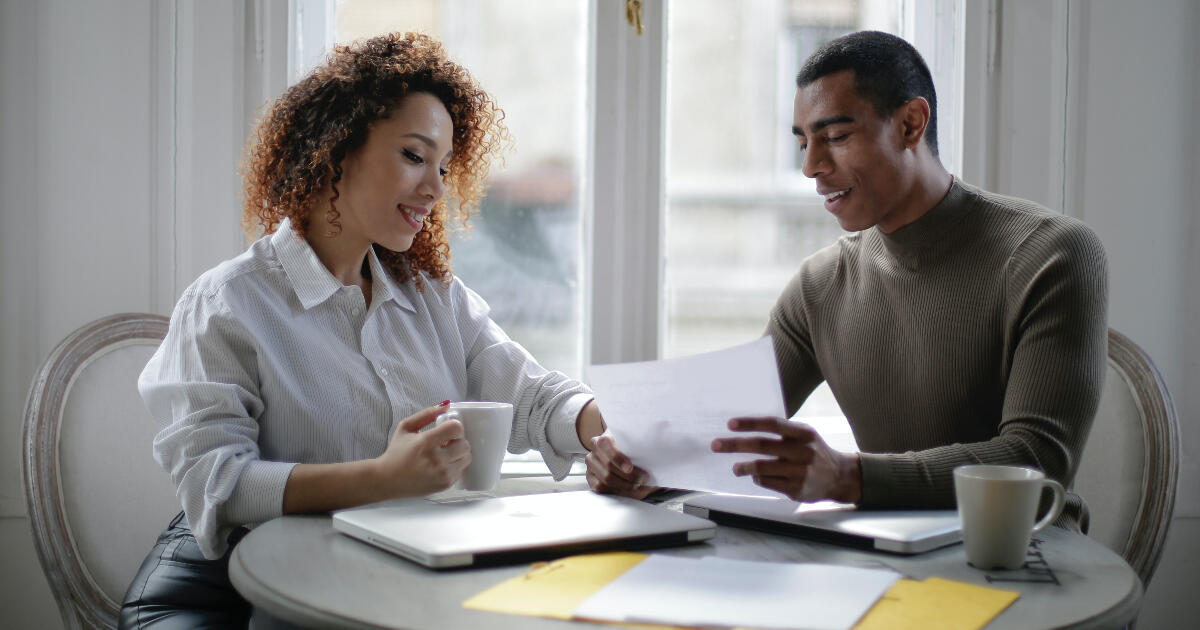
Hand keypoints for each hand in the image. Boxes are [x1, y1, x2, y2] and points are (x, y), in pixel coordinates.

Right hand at [375, 403, 471, 496]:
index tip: (447, 429)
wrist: (387, 480)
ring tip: (445, 453)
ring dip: (459, 453)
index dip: (454, 426)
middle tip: (447, 442)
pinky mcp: (445, 485)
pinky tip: (442, 465)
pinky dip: (454, 465)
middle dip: (457, 440)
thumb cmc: (396, 453)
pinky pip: (461, 470)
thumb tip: (446, 405)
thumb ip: (426, 414)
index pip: (456, 428)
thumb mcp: (406, 427)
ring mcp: (442, 474)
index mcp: (426, 442)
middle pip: (465, 444)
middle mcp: (436, 459)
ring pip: (466, 458)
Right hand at [585, 431, 658, 498]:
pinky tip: (626, 488)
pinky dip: (615, 490)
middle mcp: (594, 449)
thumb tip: (656, 448)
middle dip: (629, 476)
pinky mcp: (590, 476)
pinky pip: (599, 487)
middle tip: (643, 478)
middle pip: (608, 467)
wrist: (622, 448)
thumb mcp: (635, 440)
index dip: (617, 458)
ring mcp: (591, 463)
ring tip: (638, 485)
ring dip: (624, 485)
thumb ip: (640, 443)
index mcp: (604, 437)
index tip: (630, 468)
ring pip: (605, 480)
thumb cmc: (630, 445)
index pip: (605, 445)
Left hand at [711, 417, 860, 502]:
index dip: (750, 423)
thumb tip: (746, 428)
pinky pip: (768, 483)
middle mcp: (802, 451)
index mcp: (803, 433)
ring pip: (762, 467)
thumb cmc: (815, 451)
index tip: (730, 424)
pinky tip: (755, 477)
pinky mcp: (796, 488)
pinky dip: (758, 479)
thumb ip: (782, 432)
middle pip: (761, 446)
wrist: (840, 476)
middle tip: (716, 445)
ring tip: (735, 468)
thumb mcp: (805, 435)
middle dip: (735, 445)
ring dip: (744, 467)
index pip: (772, 425)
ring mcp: (799, 471)